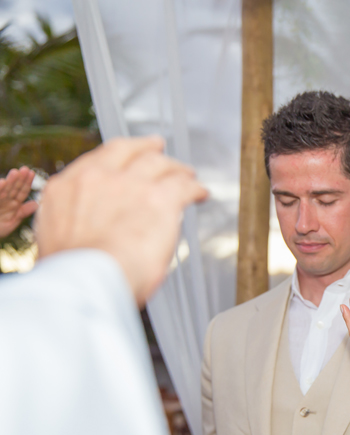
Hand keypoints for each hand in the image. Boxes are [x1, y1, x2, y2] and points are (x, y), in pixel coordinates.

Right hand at [0, 166, 36, 237]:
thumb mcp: (10, 223)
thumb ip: (22, 213)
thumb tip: (36, 203)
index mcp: (13, 204)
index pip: (21, 192)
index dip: (27, 183)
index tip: (32, 173)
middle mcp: (4, 200)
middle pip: (13, 188)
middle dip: (19, 179)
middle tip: (26, 169)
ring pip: (4, 190)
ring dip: (10, 181)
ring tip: (15, 172)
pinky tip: (2, 183)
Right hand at [35, 137, 207, 304]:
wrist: (87, 280)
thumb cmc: (73, 274)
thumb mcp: (58, 239)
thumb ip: (77, 225)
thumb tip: (93, 235)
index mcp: (67, 189)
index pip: (97, 160)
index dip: (118, 156)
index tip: (128, 156)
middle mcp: (98, 179)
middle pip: (130, 152)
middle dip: (147, 149)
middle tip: (158, 151)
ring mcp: (130, 185)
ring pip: (158, 164)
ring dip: (175, 168)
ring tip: (186, 175)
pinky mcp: (160, 199)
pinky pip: (183, 186)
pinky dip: (194, 188)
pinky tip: (200, 193)